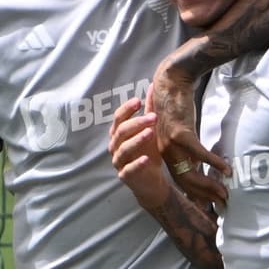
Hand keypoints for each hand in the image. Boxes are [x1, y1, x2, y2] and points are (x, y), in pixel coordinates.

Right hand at [108, 86, 169, 208]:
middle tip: (153, 117)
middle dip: (136, 123)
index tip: (138, 101)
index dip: (126, 109)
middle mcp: (115, 146)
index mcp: (119, 134)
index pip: (118, 118)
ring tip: (150, 133)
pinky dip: (136, 164)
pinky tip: (146, 158)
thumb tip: (152, 87)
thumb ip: (149, 110)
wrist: (152, 181)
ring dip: (136, 140)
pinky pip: (128, 170)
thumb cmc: (149, 151)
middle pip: (121, 132)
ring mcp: (119, 162)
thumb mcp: (150, 130)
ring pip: (123, 149)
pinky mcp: (125, 176)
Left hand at [150, 68, 230, 206]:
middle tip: (222, 202)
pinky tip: (226, 168)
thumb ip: (189, 146)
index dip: (195, 193)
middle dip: (205, 194)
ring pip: (191, 172)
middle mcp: (166, 151)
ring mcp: (172, 143)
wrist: (171, 81)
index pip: (180, 180)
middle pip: (186, 181)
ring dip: (210, 184)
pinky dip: (213, 162)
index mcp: (165, 151)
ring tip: (225, 191)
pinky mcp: (180, 133)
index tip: (208, 204)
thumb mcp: (182, 129)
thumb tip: (201, 160)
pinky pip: (199, 154)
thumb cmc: (178, 103)